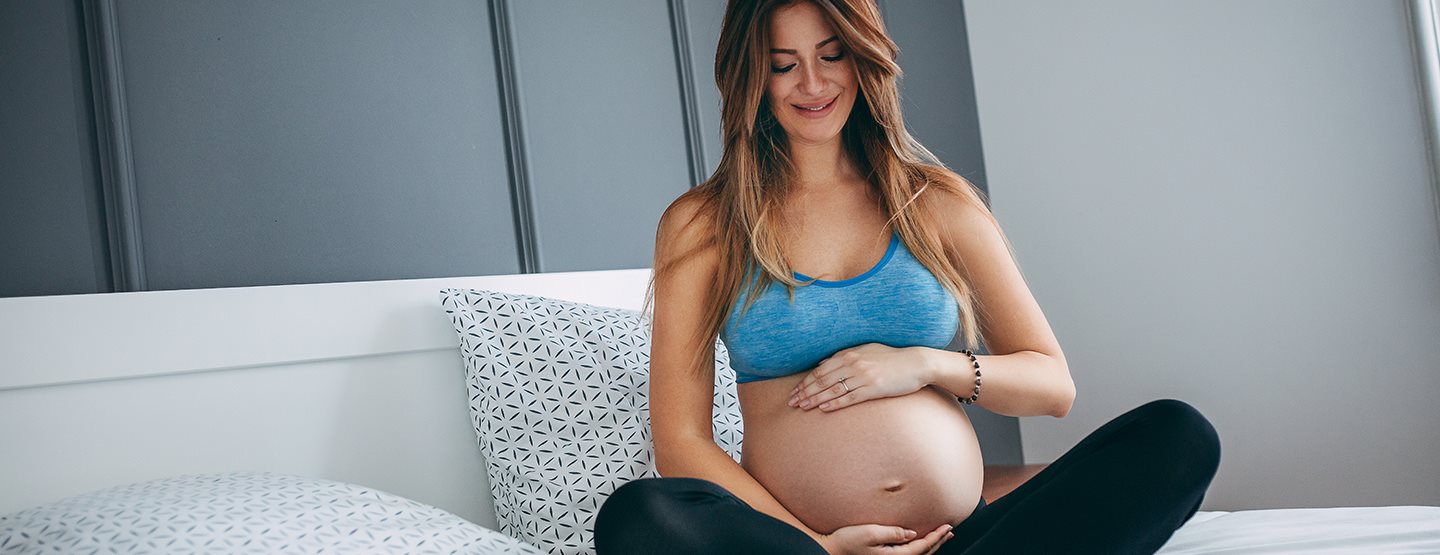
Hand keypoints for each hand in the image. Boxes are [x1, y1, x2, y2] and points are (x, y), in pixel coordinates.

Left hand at [789, 344, 933, 411]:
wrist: (915, 363)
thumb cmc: (890, 357)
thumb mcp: (865, 350)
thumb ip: (844, 356)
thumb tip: (822, 363)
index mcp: (849, 354)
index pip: (820, 370)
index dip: (805, 382)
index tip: (795, 392)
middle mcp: (853, 364)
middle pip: (822, 380)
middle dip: (805, 392)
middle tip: (792, 402)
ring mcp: (863, 376)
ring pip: (833, 389)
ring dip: (815, 399)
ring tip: (802, 407)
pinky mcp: (873, 388)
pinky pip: (850, 397)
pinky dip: (835, 403)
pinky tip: (823, 408)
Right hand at [817, 522, 954, 554]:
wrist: (830, 550)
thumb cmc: (846, 541)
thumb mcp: (868, 533)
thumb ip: (891, 533)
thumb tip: (911, 533)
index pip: (922, 547)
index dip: (936, 536)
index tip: (947, 526)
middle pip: (923, 553)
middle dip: (937, 541)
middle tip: (950, 530)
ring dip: (930, 545)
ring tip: (940, 537)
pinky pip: (908, 553)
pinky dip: (919, 547)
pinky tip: (919, 541)